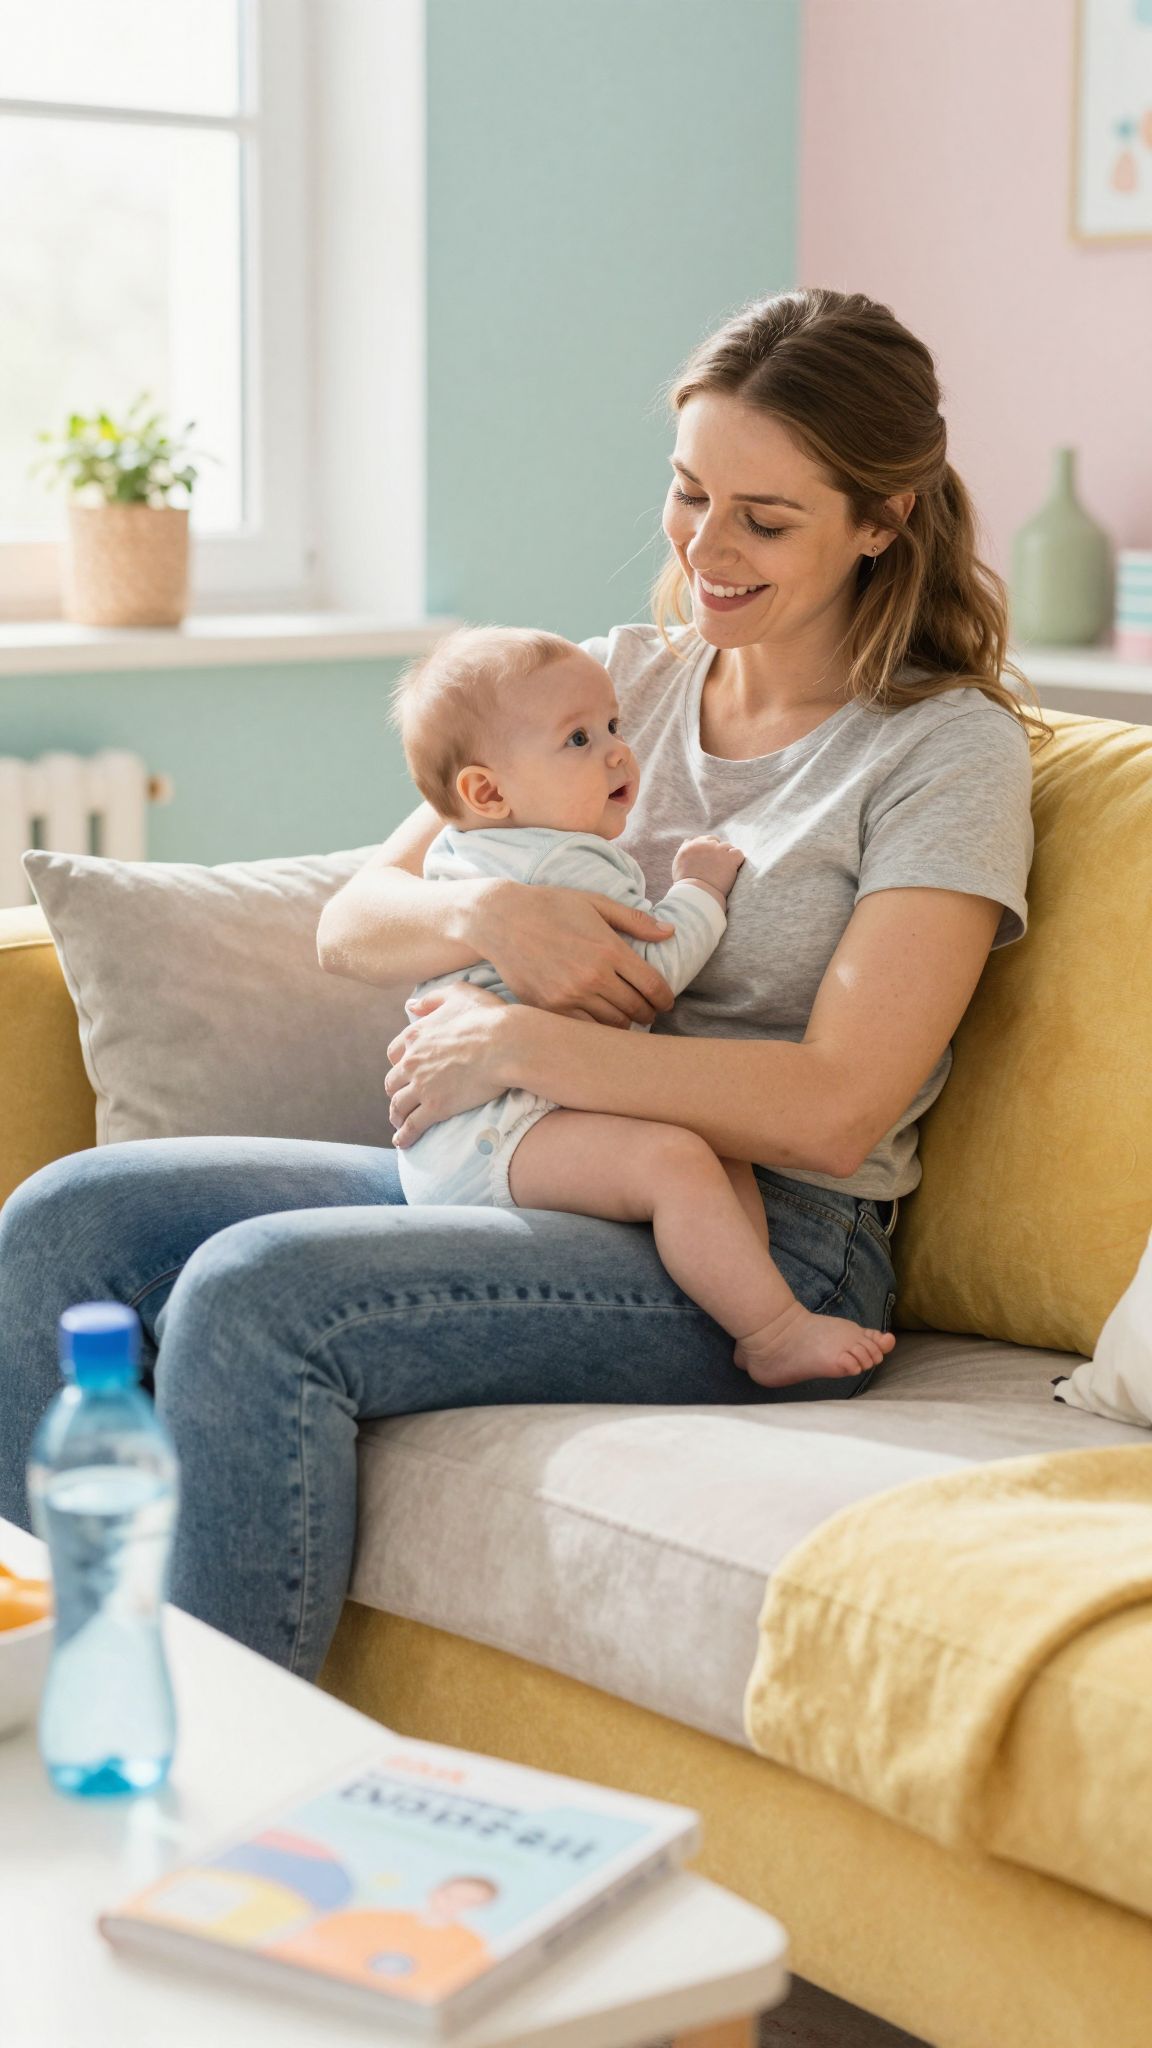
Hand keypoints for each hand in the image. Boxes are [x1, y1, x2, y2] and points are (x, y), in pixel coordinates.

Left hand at [386, 982, 512, 1146]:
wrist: (503, 1044)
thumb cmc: (487, 1017)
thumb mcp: (459, 993)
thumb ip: (432, 999)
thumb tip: (411, 1005)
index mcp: (415, 1035)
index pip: (394, 1053)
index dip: (398, 1064)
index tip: (404, 1071)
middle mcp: (412, 1061)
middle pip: (393, 1082)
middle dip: (395, 1091)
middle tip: (401, 1100)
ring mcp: (421, 1085)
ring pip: (399, 1105)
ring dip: (396, 1116)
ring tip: (399, 1124)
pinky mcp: (435, 1106)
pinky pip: (413, 1125)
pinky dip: (404, 1135)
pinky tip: (402, 1142)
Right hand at [481, 882, 675, 1029]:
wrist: (501, 920)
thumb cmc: (550, 906)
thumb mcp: (595, 903)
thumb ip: (634, 920)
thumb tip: (670, 931)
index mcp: (610, 950)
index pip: (653, 985)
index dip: (665, 999)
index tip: (666, 1003)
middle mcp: (593, 977)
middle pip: (636, 1008)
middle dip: (648, 1013)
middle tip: (649, 1013)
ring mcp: (570, 996)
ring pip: (613, 1024)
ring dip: (625, 1023)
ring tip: (626, 1018)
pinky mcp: (550, 1008)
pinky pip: (584, 1029)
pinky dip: (597, 1029)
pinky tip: (600, 1022)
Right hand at [672, 835, 744, 898]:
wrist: (696, 895)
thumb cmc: (686, 885)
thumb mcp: (678, 864)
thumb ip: (684, 850)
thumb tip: (688, 840)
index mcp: (691, 846)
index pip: (704, 840)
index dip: (709, 848)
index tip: (711, 859)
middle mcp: (704, 845)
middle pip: (716, 842)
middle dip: (718, 851)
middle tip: (718, 866)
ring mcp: (718, 850)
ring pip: (728, 846)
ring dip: (727, 856)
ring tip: (725, 870)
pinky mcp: (730, 858)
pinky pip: (738, 853)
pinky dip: (737, 860)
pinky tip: (734, 869)